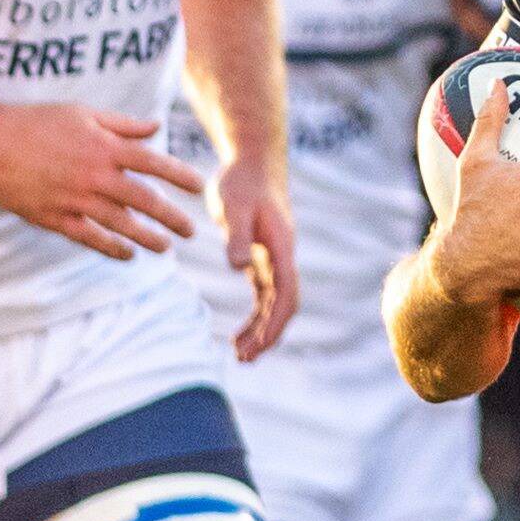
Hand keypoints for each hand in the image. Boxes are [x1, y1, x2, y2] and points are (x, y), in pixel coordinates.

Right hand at [0, 100, 201, 258]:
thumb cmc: (38, 122)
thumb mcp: (82, 113)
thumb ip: (122, 124)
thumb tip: (155, 127)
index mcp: (104, 146)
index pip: (153, 162)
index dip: (179, 175)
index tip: (198, 187)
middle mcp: (95, 175)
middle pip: (144, 200)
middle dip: (172, 217)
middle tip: (190, 230)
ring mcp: (76, 199)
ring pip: (121, 224)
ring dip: (147, 238)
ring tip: (165, 247)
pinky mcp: (56, 217)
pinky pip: (90, 238)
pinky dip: (112, 248)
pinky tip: (128, 255)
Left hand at [219, 152, 297, 362]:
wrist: (251, 161)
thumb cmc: (242, 181)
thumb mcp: (233, 206)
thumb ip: (237, 236)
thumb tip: (239, 267)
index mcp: (282, 248)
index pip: (286, 294)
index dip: (274, 323)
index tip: (258, 346)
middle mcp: (283, 258)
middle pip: (284, 306)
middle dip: (268, 335)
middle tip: (244, 359)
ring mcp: (274, 260)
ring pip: (274, 305)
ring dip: (261, 331)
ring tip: (239, 355)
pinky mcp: (262, 258)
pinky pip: (263, 297)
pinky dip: (255, 317)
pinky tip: (239, 335)